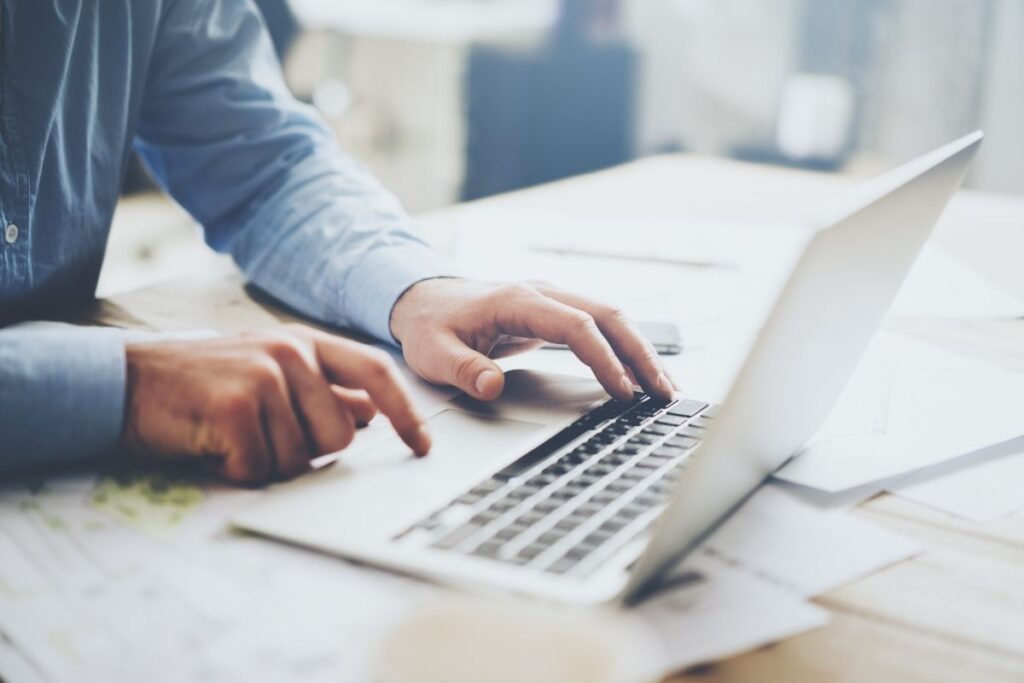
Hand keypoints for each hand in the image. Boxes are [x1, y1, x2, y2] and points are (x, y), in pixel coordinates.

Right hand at [121, 324, 429, 483]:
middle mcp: (290, 352)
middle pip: (340, 434)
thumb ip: (321, 389)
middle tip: (263, 437)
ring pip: (301, 457)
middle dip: (306, 451)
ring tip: (233, 437)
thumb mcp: (270, 372)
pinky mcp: (236, 405)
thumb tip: (370, 412)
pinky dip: (237, 470)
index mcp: (306, 343)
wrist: (127, 381)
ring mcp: (264, 375)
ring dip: (267, 462)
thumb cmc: (203, 384)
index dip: (406, 412)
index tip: (422, 445)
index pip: (375, 373)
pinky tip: (215, 445)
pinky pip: (261, 467)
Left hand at [390, 279, 675, 401]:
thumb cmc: (431, 326)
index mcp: (518, 300)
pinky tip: (640, 373)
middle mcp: (543, 293)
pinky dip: (625, 348)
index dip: (603, 359)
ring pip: (611, 318)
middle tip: (665, 392)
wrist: (423, 299)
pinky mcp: (555, 312)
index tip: (622, 391)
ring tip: (665, 388)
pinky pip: (600, 326)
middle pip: (608, 316)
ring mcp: (552, 300)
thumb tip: (492, 386)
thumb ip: (463, 370)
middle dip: (641, 354)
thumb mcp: (434, 354)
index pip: (576, 326)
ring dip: (640, 350)